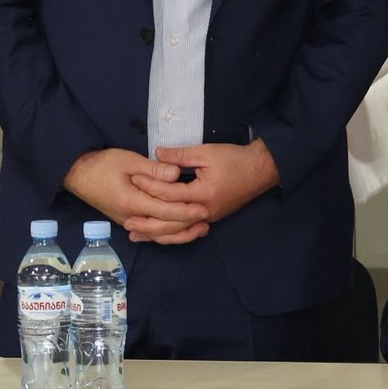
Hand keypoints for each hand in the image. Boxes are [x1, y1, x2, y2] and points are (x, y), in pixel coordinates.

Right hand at [64, 148, 206, 243]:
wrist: (78, 174)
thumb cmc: (103, 164)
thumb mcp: (129, 160)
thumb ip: (154, 170)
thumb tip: (176, 175)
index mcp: (132, 202)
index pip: (165, 211)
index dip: (186, 211)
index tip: (204, 208)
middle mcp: (130, 217)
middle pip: (163, 227)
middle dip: (186, 226)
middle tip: (207, 221)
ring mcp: (127, 221)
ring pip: (157, 234)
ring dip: (179, 234)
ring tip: (199, 229)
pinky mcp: (127, 220)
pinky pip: (150, 232)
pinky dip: (166, 234)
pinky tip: (178, 233)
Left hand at [139, 141, 278, 229]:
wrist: (261, 170)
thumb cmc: (235, 159)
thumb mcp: (207, 152)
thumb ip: (180, 155)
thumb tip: (157, 154)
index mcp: (202, 194)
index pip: (169, 194)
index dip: (150, 186)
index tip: (133, 180)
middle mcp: (204, 211)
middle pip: (171, 222)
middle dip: (148, 223)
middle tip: (126, 223)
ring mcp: (209, 218)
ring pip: (178, 230)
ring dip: (157, 233)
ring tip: (136, 236)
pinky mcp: (211, 218)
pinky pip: (187, 229)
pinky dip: (172, 232)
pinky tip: (160, 234)